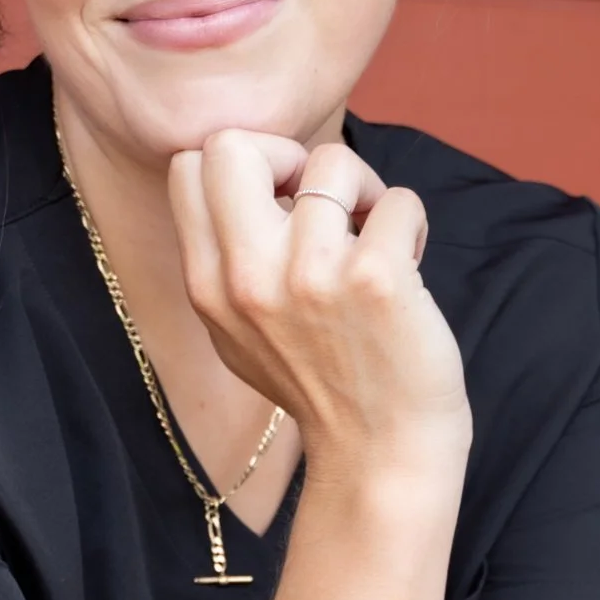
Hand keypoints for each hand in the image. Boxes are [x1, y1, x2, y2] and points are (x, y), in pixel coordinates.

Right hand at [168, 132, 470, 482]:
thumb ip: (225, 261)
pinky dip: (410, 224)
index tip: (283, 205)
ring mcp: (310, 276)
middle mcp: (247, 278)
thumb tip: (236, 180)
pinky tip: (407, 266)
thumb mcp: (236, 332)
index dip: (246, 166)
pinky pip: (398, 199)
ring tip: (373, 241)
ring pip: (334, 163)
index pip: (190, 165)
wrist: (379, 454)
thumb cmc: (320, 384)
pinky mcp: (375, 279)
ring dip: (366, 193)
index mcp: (208, 285)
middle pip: (236, 144)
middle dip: (292, 155)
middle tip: (325, 205)